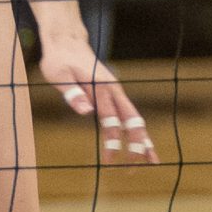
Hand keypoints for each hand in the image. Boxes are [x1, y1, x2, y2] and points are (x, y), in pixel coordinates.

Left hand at [37, 27, 156, 162]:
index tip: (110, 162)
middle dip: (137, 145)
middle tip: (134, 170)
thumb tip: (86, 111)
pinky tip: (142, 145)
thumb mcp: (58, 75)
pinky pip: (128, 115)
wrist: (66, 41)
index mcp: (101, 87)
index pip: (110, 120)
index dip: (112, 142)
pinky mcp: (112, 94)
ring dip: (143, 140)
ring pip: (135, 119)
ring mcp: (115, 92)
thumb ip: (72, 93)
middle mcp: (113, 90)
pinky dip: (137, 131)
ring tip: (153, 162)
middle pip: (132, 121)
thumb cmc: (58, 59)